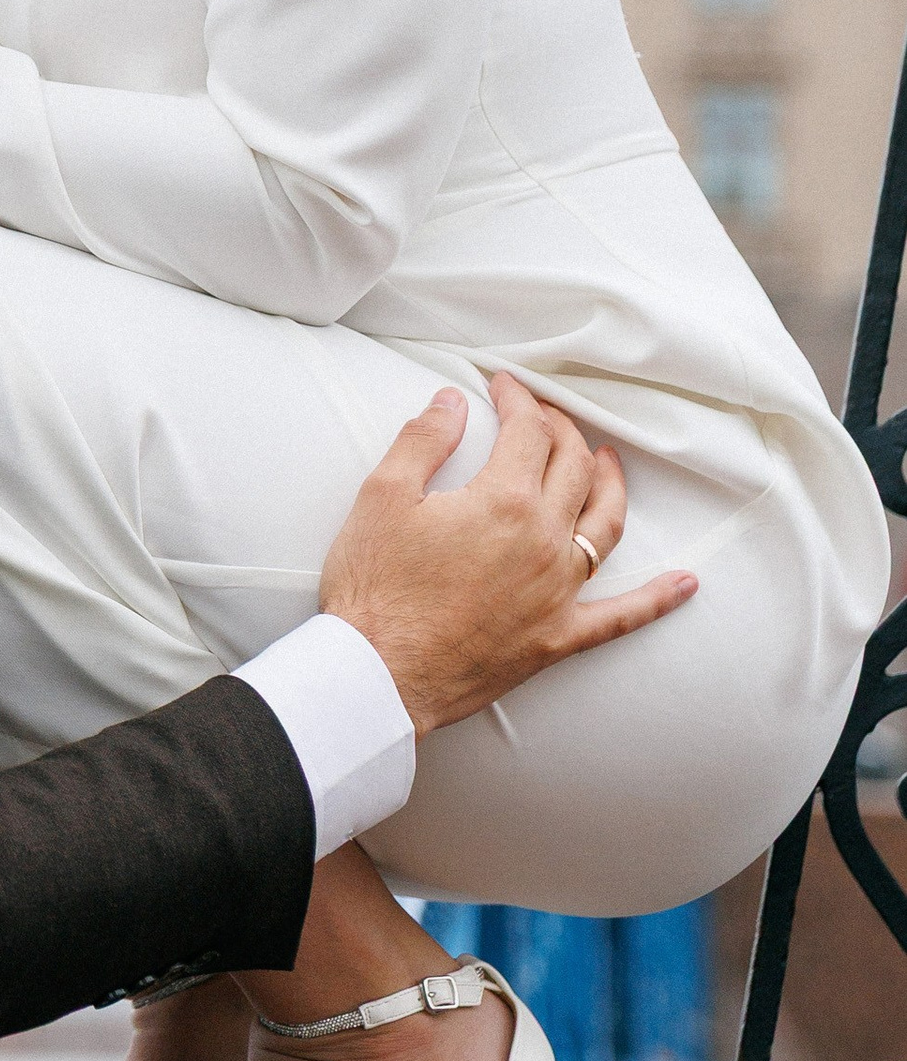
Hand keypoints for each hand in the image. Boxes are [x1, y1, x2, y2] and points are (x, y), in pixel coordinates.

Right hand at [318, 373, 693, 737]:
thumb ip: (424, 440)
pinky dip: (658, 599)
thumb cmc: (375, 587)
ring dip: (611, 486)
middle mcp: (543, 541)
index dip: (518, 400)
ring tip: (607, 463)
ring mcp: (558, 591)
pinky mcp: (559, 637)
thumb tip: (452, 401)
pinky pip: (622, 617)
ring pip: (606, 525)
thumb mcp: (383, 496)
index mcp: (503, 501)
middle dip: (560, 431)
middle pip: (573, 468)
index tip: (502, 388)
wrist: (379, 672)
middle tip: (539, 417)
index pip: (528, 431)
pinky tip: (685, 584)